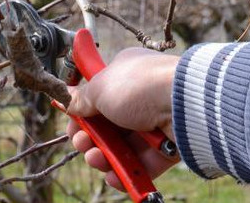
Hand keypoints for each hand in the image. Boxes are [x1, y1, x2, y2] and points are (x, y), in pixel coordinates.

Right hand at [66, 47, 179, 190]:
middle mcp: (140, 97)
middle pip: (107, 124)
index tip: (72, 124)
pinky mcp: (168, 146)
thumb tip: (65, 100)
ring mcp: (155, 122)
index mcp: (124, 74)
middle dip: (90, 138)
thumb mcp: (101, 88)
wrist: (184, 103)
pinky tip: (113, 176)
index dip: (82, 113)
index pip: (97, 96)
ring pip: (123, 146)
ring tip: (96, 160)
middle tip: (82, 143)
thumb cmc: (141, 86)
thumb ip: (82, 99)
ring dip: (104, 156)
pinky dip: (126, 172)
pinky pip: (143, 163)